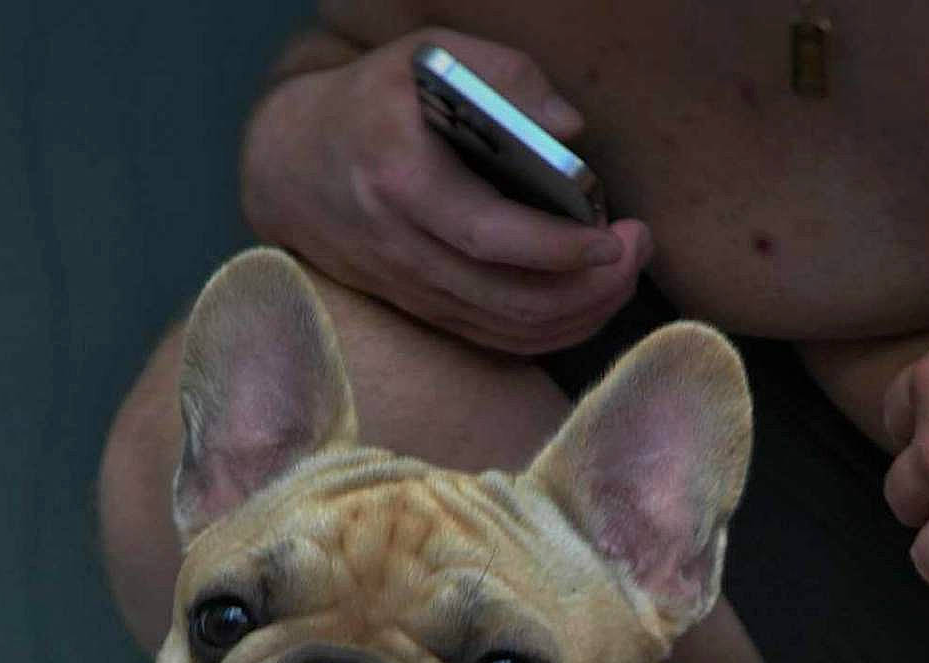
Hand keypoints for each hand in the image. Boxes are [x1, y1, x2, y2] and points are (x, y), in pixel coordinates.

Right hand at [240, 28, 651, 355]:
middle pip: (508, 298)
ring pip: (509, 329)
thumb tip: (571, 130)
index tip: (612, 237)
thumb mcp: (425, 58)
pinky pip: (498, 339)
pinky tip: (590, 300)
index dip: (557, 249)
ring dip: (580, 314)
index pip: (488, 236)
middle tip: (636, 253)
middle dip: (587, 288)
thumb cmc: (373, 101)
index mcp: (400, 181)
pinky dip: (552, 330)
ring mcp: (413, 291)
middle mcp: (403, 248)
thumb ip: (501, 76)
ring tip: (625, 274)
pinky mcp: (425, 313)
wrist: (291, 166)